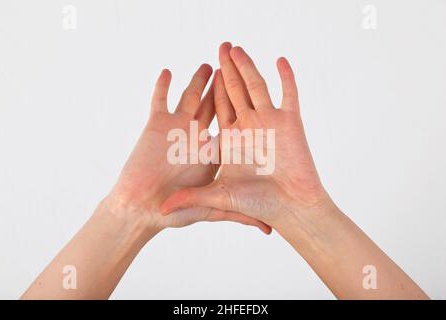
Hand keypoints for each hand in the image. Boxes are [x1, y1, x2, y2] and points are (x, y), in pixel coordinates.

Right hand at [106, 64, 270, 233]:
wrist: (140, 210)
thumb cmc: (173, 214)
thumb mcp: (212, 208)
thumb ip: (238, 214)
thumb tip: (267, 230)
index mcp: (212, 151)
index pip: (233, 123)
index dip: (245, 107)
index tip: (259, 96)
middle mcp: (197, 136)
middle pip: (215, 103)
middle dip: (225, 83)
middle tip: (236, 65)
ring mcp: (176, 128)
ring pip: (191, 97)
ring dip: (199, 80)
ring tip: (209, 64)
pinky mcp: (155, 125)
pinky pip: (159, 100)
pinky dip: (162, 87)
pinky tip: (168, 72)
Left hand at [161, 43, 328, 227]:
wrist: (292, 211)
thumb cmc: (259, 206)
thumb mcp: (218, 199)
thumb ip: (190, 198)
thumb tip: (160, 210)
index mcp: (229, 141)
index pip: (217, 107)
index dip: (210, 89)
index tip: (204, 71)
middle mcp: (248, 128)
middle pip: (234, 92)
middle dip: (226, 70)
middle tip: (220, 48)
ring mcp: (270, 123)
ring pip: (256, 87)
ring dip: (247, 67)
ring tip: (237, 49)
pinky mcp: (291, 123)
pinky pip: (289, 94)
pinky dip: (286, 78)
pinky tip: (279, 60)